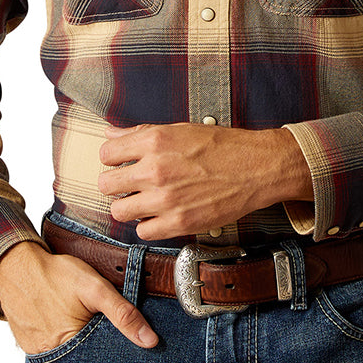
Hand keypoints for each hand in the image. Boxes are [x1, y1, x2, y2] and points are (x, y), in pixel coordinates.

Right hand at [0, 241, 157, 353]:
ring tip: (80, 320)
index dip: (116, 350)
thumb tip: (150, 340)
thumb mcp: (95, 288)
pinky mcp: (30, 347)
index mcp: (71, 345)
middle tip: (95, 322)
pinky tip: (65, 322)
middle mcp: (53, 357)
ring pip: (70, 356)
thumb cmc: (56, 274)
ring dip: (80, 344)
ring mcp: (39, 354)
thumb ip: (123, 314)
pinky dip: (63, 340)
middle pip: (87, 361)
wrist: (16, 266)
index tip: (122, 338)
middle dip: (97, 347)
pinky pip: (53, 351)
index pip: (103, 361)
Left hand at [98, 123, 311, 240]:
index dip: (113, 158)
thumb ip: (141, 133)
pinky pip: (142, 232)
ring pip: (119, 211)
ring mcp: (165, 199)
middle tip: (129, 183)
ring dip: (128, 206)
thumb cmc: (222, 146)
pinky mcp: (178, 224)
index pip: (106, 153)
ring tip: (142, 201)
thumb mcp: (179, 129)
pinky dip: (148, 225)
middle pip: (106, 185)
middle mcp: (155, 170)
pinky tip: (159, 214)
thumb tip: (112, 134)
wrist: (256, 167)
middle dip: (115, 183)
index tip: (120, 162)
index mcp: (154, 141)